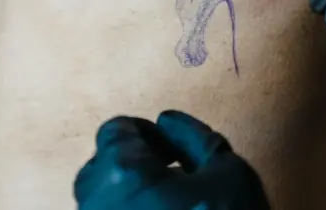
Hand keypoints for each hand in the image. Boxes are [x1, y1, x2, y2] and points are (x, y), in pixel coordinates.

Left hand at [74, 110, 270, 209]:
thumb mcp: (228, 172)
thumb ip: (195, 137)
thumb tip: (170, 123)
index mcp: (123, 173)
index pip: (116, 130)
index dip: (148, 132)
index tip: (174, 146)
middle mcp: (97, 204)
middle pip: (102, 166)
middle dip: (135, 163)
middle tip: (174, 172)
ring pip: (103, 201)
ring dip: (132, 193)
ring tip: (173, 203)